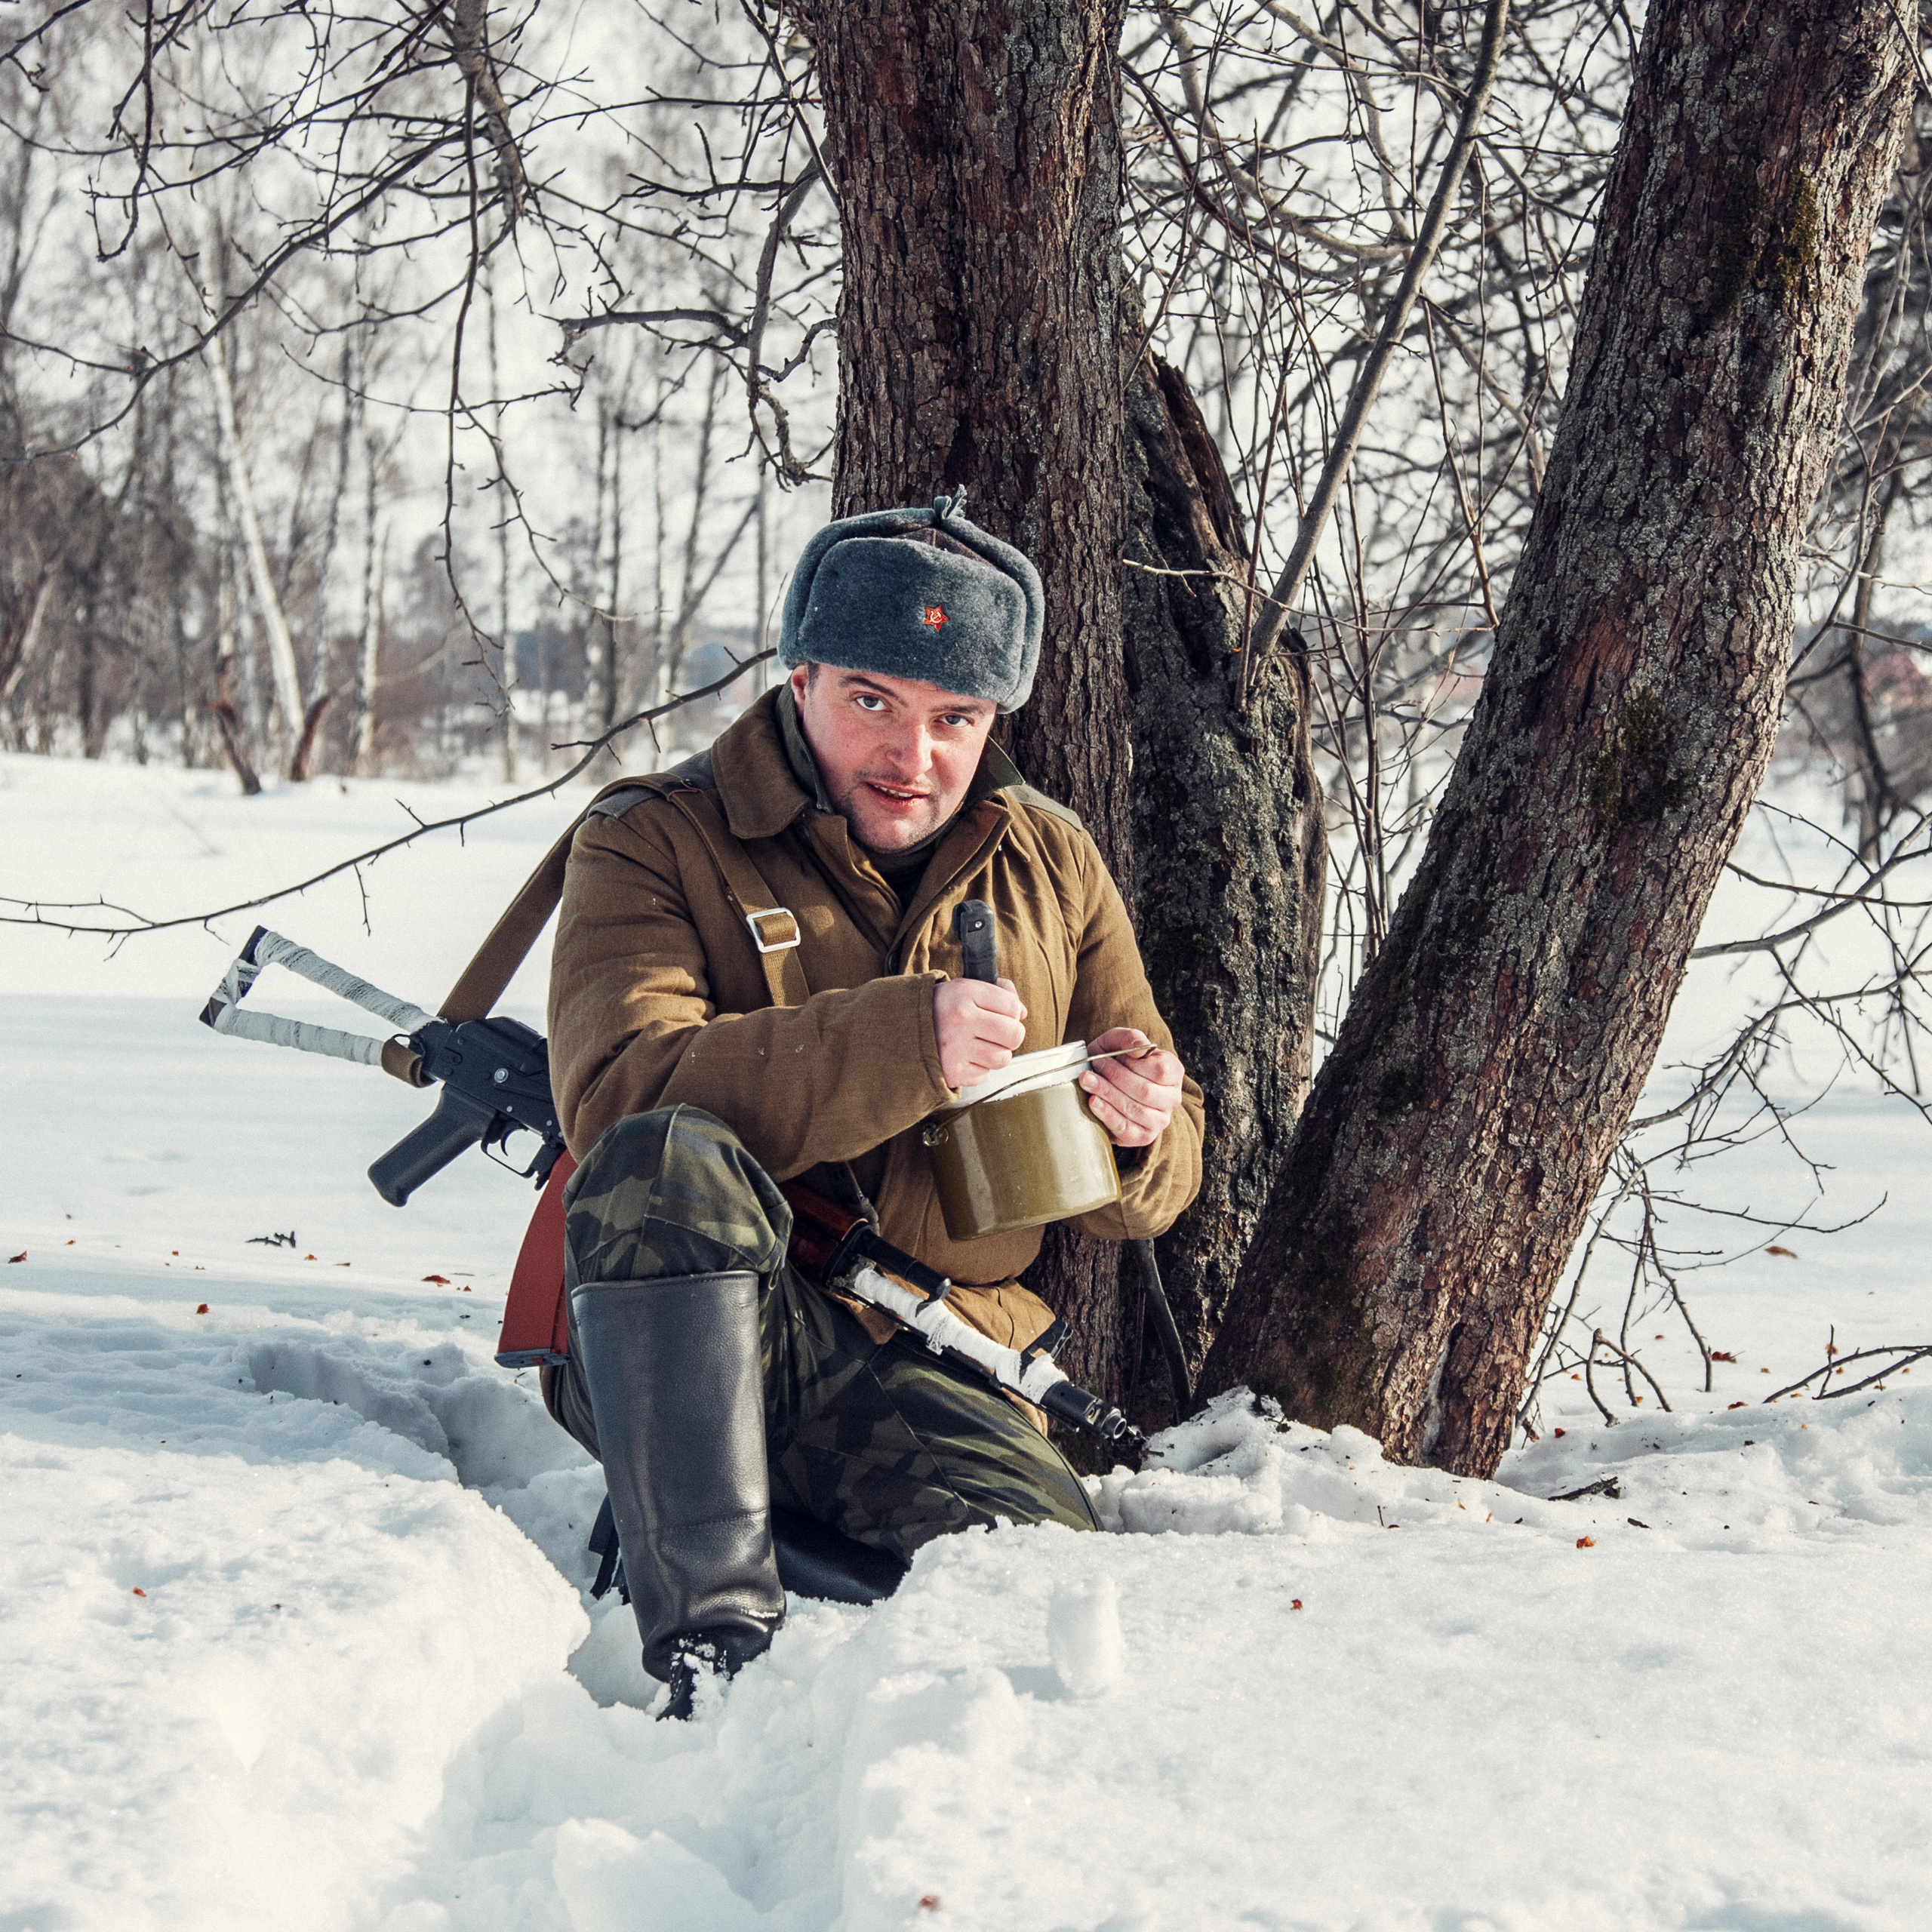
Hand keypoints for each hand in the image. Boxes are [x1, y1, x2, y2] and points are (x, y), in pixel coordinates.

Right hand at [934, 976, 1027, 1089]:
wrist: (899, 1031)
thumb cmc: (938, 1009)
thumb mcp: (963, 988)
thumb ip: (998, 992)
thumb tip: (1022, 1013)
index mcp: (964, 992)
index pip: (1013, 1007)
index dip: (1012, 1013)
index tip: (1000, 1014)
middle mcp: (961, 1019)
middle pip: (1015, 1035)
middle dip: (1010, 1036)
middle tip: (995, 1033)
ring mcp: (956, 1047)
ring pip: (1003, 1058)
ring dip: (994, 1054)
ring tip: (977, 1045)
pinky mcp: (953, 1071)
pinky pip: (985, 1074)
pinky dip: (978, 1068)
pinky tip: (963, 1056)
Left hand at [1079, 1027, 1184, 1148]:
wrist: (1102, 1082)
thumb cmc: (1114, 1060)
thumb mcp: (1118, 1041)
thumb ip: (1130, 1038)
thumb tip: (1139, 1050)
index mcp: (1173, 1072)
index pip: (1160, 1070)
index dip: (1132, 1064)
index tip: (1108, 1057)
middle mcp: (1172, 1098)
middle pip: (1146, 1091)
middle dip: (1115, 1078)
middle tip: (1094, 1067)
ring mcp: (1160, 1120)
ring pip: (1135, 1110)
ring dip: (1107, 1094)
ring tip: (1087, 1081)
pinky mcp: (1142, 1136)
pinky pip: (1126, 1128)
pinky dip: (1107, 1115)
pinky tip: (1093, 1102)